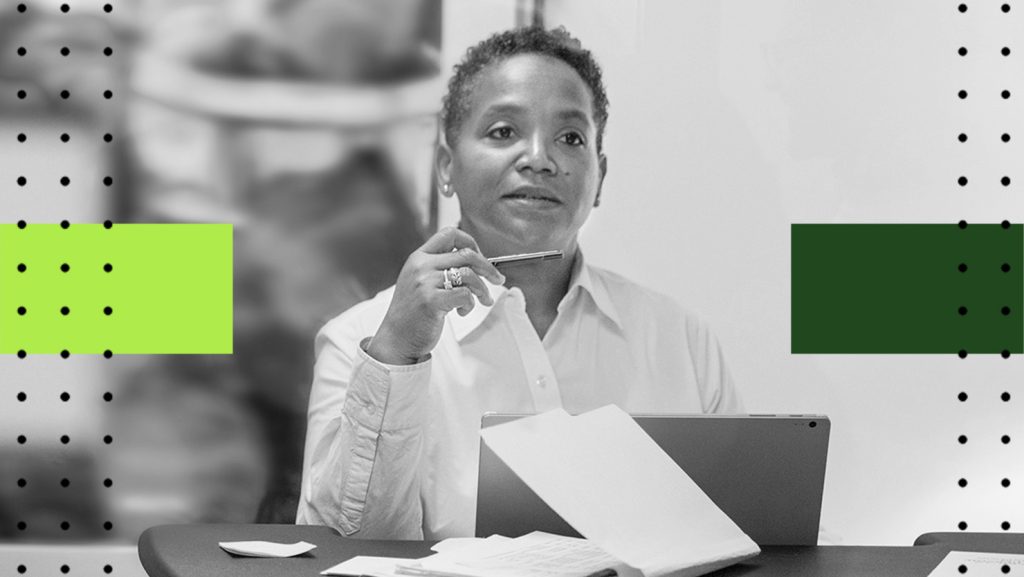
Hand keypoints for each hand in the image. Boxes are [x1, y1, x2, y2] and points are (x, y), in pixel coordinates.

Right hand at [367, 227, 505, 364]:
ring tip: (482, 301)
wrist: (396, 338)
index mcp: (418, 257)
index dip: (470, 242)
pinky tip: (462, 311)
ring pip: (470, 275)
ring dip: (482, 289)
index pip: (449, 234)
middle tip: (497, 280)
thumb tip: (476, 261)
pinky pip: (465, 295)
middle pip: (466, 254)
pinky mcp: (431, 301)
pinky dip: (470, 304)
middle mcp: (421, 266)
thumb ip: (439, 267)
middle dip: (488, 268)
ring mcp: (425, 282)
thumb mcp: (420, 281)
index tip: (480, 256)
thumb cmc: (413, 312)